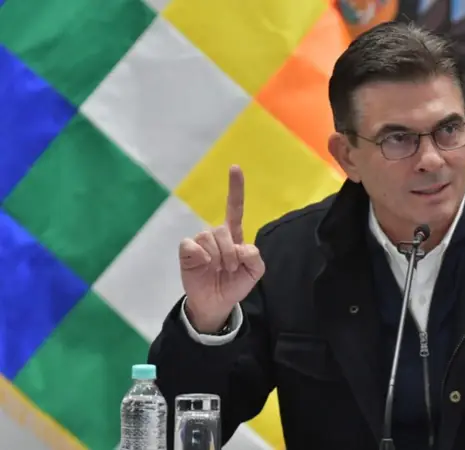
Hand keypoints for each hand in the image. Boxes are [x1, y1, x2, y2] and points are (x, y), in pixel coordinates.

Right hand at [179, 165, 265, 332]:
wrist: (217, 303)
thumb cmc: (235, 283)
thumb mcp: (254, 272)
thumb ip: (254, 257)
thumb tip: (239, 247)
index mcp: (234, 235)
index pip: (235, 208)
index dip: (235, 188)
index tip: (234, 167)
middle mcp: (216, 234)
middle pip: (223, 229)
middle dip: (229, 253)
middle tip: (229, 269)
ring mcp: (200, 242)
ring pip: (209, 237)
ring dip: (217, 258)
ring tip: (216, 270)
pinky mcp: (187, 250)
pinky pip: (193, 245)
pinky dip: (201, 257)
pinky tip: (203, 265)